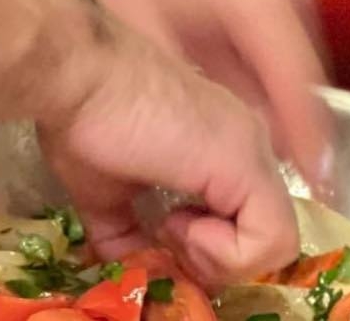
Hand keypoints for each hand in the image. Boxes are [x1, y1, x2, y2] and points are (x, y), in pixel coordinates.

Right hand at [38, 12, 297, 285]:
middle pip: (261, 234)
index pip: (243, 221)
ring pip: (274, 242)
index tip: (161, 236)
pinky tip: (178, 222)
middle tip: (166, 235)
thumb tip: (134, 274)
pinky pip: (272, 241)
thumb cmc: (82, 117)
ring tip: (170, 224)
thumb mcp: (108, 193)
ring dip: (217, 257)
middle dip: (213, 258)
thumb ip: (130, 234)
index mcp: (218, 146)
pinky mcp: (247, 164)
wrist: (74, 75)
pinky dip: (224, 254)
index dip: (206, 249)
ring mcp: (252, 149)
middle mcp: (246, 142)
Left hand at [47, 0, 332, 192]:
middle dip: (293, 120)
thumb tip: (235, 139)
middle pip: (307, 73)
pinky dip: (269, 48)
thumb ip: (200, 89)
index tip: (316, 195)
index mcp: (263, 3)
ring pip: (297, 44)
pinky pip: (285, 16)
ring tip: (248, 127)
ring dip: (279, 83)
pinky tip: (233, 68)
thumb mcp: (148, 30)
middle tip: (271, 168)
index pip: (307, 98)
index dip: (311, 153)